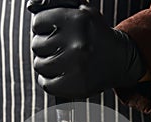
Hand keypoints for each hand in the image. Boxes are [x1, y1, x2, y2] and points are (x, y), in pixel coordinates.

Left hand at [29, 3, 145, 97]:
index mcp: (78, 19)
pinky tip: (56, 75)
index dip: (41, 28)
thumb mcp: (82, 10)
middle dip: (43, 47)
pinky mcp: (78, 85)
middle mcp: (78, 42)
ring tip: (58, 61)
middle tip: (57, 48)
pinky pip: (47, 84)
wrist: (119, 59)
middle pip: (36, 45)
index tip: (50, 32)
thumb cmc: (95, 34)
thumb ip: (58, 3)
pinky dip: (47, 81)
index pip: (38, 23)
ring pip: (39, 65)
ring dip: (45, 64)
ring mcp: (78, 66)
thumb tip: (30, 3)